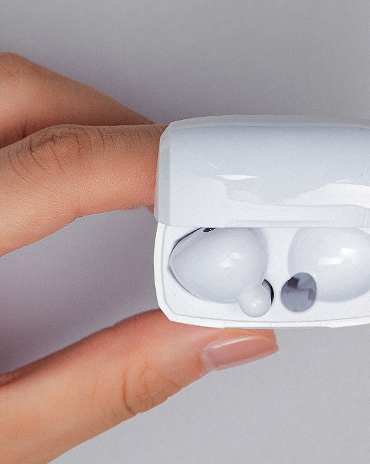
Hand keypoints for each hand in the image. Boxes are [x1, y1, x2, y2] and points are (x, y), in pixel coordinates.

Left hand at [0, 53, 278, 462]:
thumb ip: (110, 384)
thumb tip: (214, 336)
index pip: (59, 168)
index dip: (158, 163)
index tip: (219, 180)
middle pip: (22, 98)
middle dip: (126, 129)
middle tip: (185, 180)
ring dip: (80, 117)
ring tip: (133, 173)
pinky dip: (34, 129)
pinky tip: (61, 170)